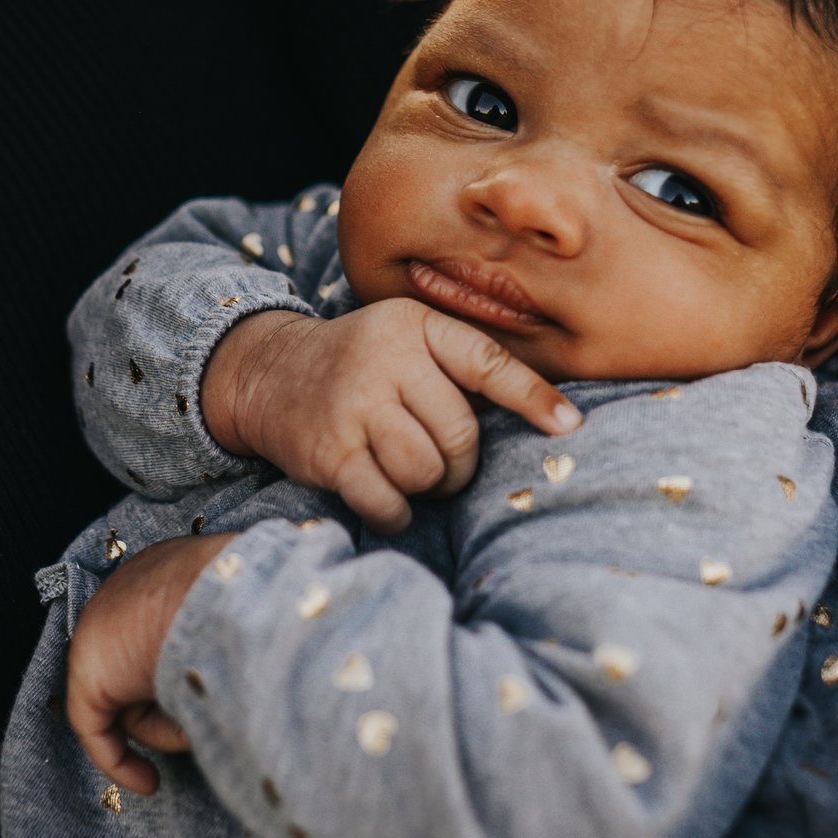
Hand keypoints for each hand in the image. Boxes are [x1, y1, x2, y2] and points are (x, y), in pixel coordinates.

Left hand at [66, 533, 235, 794]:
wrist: (230, 596)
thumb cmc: (258, 603)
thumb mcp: (261, 615)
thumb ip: (252, 635)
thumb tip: (287, 659)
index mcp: (175, 568)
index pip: (171, 627)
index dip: (190, 671)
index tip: (210, 702)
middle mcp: (134, 591)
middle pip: (150, 666)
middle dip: (176, 706)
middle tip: (206, 728)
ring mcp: (106, 626)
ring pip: (132, 698)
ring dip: (169, 728)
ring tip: (201, 730)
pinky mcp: (89, 671)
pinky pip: (97, 726)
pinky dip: (119, 761)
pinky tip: (148, 784)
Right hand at [199, 300, 579, 534]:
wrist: (267, 373)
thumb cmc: (361, 364)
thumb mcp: (409, 339)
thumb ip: (464, 365)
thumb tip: (555, 417)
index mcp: (415, 326)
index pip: (487, 363)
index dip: (533, 398)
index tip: (570, 427)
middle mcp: (385, 358)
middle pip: (459, 434)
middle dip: (459, 463)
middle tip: (443, 463)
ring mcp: (354, 405)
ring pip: (426, 470)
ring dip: (427, 486)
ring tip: (410, 473)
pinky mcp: (329, 452)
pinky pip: (388, 500)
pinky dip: (397, 511)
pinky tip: (388, 499)